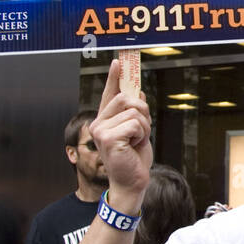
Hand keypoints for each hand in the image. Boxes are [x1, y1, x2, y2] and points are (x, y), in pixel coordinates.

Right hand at [92, 57, 152, 209]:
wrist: (132, 182)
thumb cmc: (134, 158)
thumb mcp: (138, 131)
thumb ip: (134, 112)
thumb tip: (137, 92)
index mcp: (105, 120)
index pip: (109, 94)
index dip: (114, 77)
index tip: (119, 61)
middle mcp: (98, 123)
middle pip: (127, 99)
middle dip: (143, 113)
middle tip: (141, 132)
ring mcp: (101, 130)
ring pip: (134, 111)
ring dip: (144, 127)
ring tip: (137, 141)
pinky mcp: (108, 138)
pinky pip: (135, 124)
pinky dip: (142, 135)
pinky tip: (134, 147)